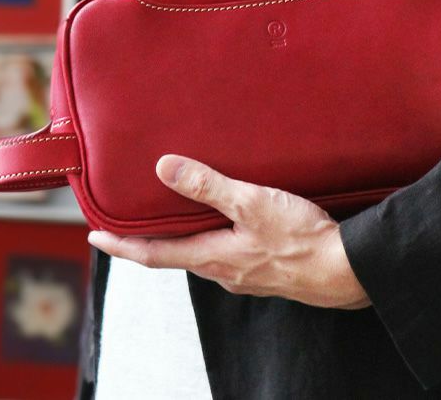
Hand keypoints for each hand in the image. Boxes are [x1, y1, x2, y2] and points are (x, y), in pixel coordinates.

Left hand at [88, 155, 370, 309]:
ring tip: (171, 220)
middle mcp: (222, 271)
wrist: (345, 269)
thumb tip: (164, 167)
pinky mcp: (264, 271)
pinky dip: (208, 241)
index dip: (120, 245)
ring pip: (199, 256)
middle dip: (146, 243)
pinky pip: (224, 256)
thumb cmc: (301, 238)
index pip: (152, 253)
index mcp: (212, 257)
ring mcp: (243, 274)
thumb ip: (208, 186)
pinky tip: (222, 226)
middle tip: (128, 226)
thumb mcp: (251, 203)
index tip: (95, 237)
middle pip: (173, 256)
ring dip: (178, 241)